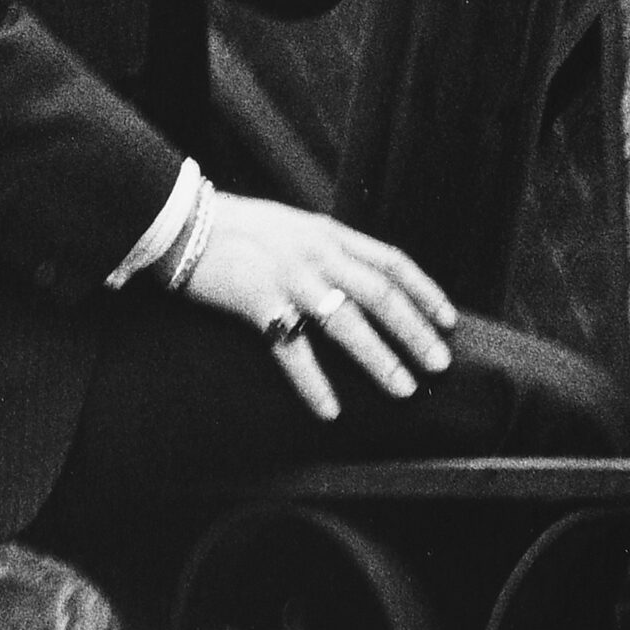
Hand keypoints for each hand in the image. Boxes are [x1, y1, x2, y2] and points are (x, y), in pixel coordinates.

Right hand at [180, 191, 457, 420]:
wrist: (180, 220)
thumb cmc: (235, 227)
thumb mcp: (292, 227)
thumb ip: (325, 248)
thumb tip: (358, 277)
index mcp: (327, 233)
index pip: (391, 261)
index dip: (424, 290)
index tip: (448, 320)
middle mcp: (316, 252)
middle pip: (380, 293)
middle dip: (415, 330)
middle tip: (440, 363)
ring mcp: (288, 276)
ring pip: (346, 321)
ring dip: (379, 357)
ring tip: (403, 389)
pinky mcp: (257, 301)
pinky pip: (292, 348)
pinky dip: (314, 381)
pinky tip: (330, 410)